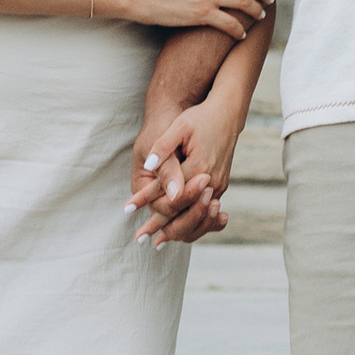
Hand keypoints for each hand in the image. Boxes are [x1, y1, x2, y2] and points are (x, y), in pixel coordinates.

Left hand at [126, 96, 241, 247]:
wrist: (226, 113)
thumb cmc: (199, 118)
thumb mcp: (180, 127)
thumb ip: (163, 149)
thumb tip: (149, 165)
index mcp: (198, 167)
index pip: (169, 192)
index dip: (147, 201)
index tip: (128, 210)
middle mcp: (210, 182)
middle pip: (185, 212)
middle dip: (162, 227)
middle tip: (141, 238)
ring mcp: (218, 186)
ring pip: (197, 217)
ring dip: (178, 230)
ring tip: (158, 241)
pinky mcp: (220, 186)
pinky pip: (206, 212)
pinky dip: (192, 223)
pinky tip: (181, 231)